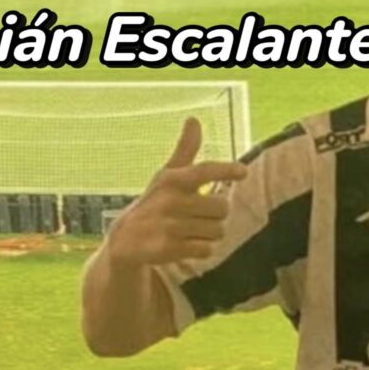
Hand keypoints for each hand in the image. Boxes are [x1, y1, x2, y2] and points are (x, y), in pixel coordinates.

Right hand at [106, 117, 246, 267]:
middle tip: (201, 215)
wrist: (125, 240)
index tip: (243, 172)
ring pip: (218, 230)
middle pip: (222, 207)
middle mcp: (170, 201)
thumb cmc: (155, 202)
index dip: (225, 170)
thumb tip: (194, 119)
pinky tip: (187, 245)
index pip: (203, 171)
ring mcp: (169, 226)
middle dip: (217, 214)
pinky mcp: (169, 250)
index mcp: (172, 180)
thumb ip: (185, 150)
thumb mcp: (167, 175)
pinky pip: (207, 250)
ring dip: (211, 233)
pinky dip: (203, 249)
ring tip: (192, 231)